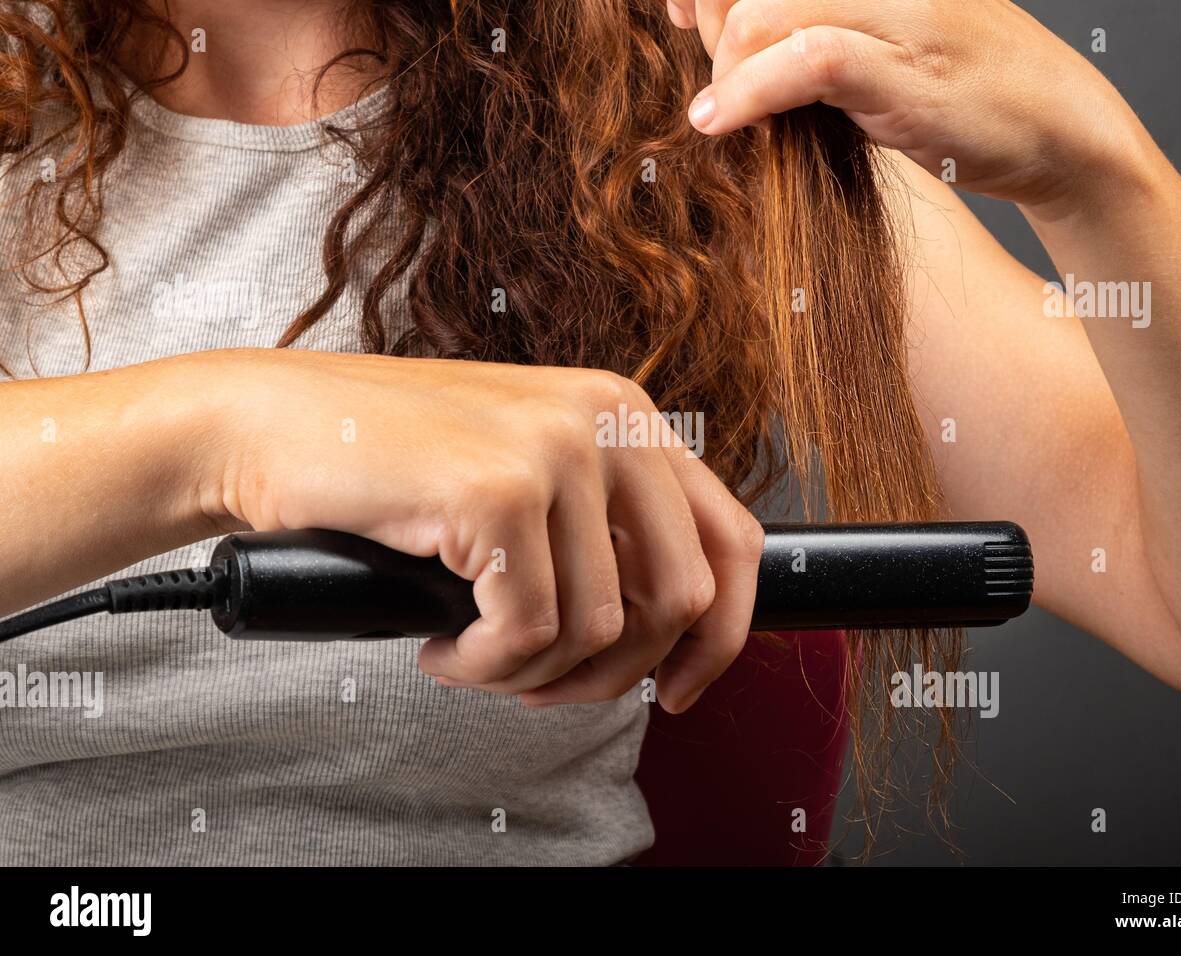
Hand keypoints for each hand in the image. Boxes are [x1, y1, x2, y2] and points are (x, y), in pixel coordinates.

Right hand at [206, 349, 762, 711]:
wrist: (269, 424)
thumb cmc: (389, 460)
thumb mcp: (523, 473)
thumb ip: (597, 525)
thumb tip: (661, 630)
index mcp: (624, 414)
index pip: (732, 538)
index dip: (722, 634)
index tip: (680, 686)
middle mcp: (606, 421)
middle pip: (681, 599)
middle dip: (616, 671)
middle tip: (542, 684)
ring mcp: (555, 451)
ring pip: (599, 629)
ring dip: (531, 670)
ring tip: (473, 651)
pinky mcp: (498, 492)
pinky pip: (527, 634)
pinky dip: (484, 664)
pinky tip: (444, 644)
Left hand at [667, 0, 1151, 212]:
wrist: (1057, 126)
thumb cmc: (962, 87)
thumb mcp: (883, 37)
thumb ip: (816, 21)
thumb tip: (724, 27)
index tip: (678, 12)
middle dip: (711, 27)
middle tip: (710, 79)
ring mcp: (898, 7)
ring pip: (766, 11)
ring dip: (724, 68)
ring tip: (716, 110)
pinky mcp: (904, 64)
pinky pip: (804, 59)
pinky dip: (747, 92)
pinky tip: (719, 120)